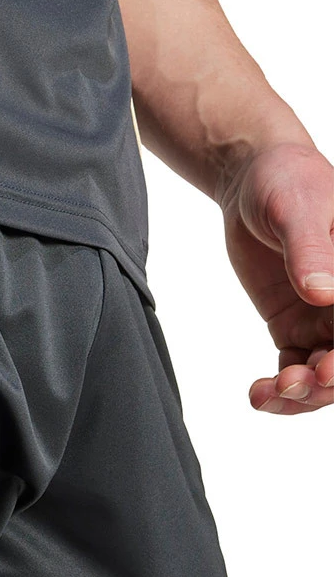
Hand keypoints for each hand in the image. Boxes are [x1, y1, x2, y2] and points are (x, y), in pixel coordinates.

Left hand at [218, 142, 333, 413]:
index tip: (332, 364)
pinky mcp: (295, 328)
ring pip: (328, 375)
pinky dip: (281, 389)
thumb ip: (310, 250)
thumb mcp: (299, 209)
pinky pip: (295, 369)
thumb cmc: (288, 181)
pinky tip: (259, 394)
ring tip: (273, 392)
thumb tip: (322, 292)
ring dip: (306, 394)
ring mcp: (329, 320)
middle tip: (303, 380)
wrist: (251, 181)